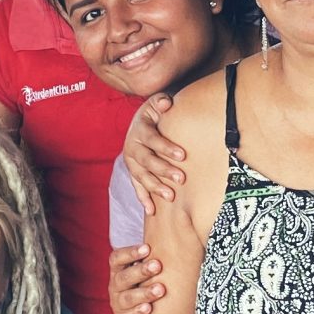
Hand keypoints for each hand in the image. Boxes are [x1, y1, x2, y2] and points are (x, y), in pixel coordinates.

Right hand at [107, 244, 165, 313]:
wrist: (142, 309)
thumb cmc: (148, 280)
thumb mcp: (147, 265)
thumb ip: (155, 252)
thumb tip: (171, 223)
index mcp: (119, 269)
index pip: (117, 258)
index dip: (130, 253)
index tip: (147, 248)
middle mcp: (116, 285)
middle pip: (123, 277)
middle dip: (140, 271)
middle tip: (157, 266)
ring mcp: (118, 302)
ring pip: (127, 298)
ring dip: (143, 293)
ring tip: (160, 289)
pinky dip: (137, 313)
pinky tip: (149, 309)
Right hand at [122, 93, 184, 213]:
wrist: (140, 123)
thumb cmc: (154, 114)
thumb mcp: (156, 104)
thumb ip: (161, 102)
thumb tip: (166, 103)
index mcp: (139, 131)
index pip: (153, 140)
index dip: (166, 147)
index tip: (182, 154)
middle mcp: (132, 147)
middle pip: (147, 161)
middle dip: (163, 170)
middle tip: (181, 178)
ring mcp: (131, 162)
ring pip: (141, 176)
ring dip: (155, 187)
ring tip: (171, 196)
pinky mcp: (133, 173)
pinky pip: (137, 187)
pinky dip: (144, 199)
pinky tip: (152, 211)